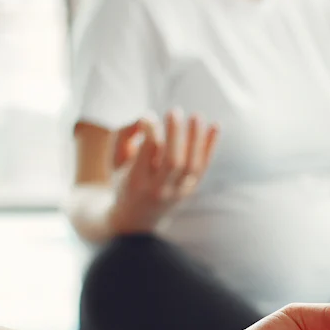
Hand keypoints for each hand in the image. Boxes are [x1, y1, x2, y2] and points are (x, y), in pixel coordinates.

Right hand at [108, 109, 219, 233]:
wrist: (137, 217)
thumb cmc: (124, 179)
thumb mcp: (114, 159)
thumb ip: (123, 134)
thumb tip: (148, 117)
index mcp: (135, 181)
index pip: (147, 152)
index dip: (150, 130)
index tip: (149, 116)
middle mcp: (158, 189)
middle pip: (173, 161)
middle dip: (175, 135)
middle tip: (174, 111)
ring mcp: (177, 192)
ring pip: (192, 166)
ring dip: (196, 139)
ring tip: (196, 116)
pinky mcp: (190, 190)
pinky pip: (203, 168)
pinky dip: (210, 146)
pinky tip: (215, 125)